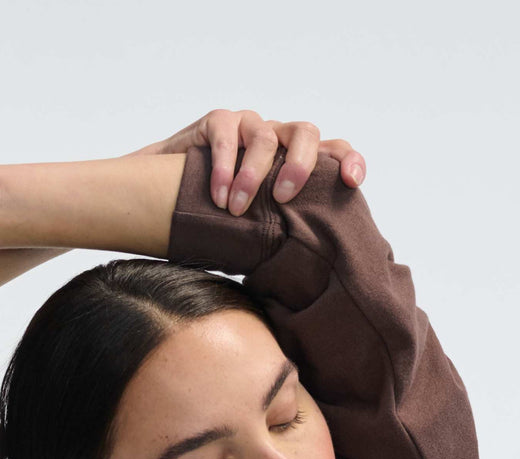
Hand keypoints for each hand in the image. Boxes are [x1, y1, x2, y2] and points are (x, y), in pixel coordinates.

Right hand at [127, 108, 364, 216]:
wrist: (166, 200)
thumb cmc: (220, 220)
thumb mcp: (258, 228)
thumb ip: (283, 233)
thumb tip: (310, 274)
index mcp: (295, 161)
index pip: (333, 150)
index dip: (348, 160)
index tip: (352, 182)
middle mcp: (277, 138)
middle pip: (305, 133)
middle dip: (300, 164)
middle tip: (284, 197)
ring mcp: (247, 126)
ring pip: (265, 137)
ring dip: (253, 176)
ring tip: (236, 208)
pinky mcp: (217, 122)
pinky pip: (227, 136)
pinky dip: (224, 167)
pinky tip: (218, 196)